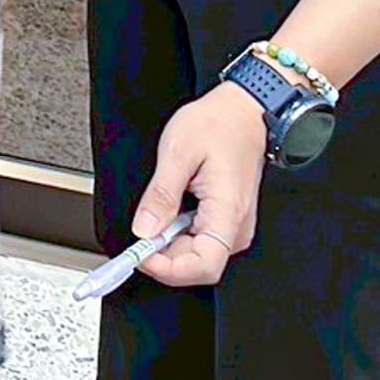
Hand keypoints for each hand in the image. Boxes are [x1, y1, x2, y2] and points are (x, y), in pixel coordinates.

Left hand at [131, 84, 265, 288]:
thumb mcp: (177, 152)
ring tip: (153, 216)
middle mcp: (236, 226)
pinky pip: (200, 239)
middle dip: (162, 256)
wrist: (243, 110)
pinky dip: (177, 234)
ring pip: (196, 254)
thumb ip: (161, 195)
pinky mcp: (226, 219)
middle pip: (196, 264)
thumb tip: (144, 230)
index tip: (139, 256)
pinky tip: (166, 215)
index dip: (167, 269)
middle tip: (136, 236)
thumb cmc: (218, 124)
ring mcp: (234, 225)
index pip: (203, 266)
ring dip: (168, 245)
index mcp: (228, 213)